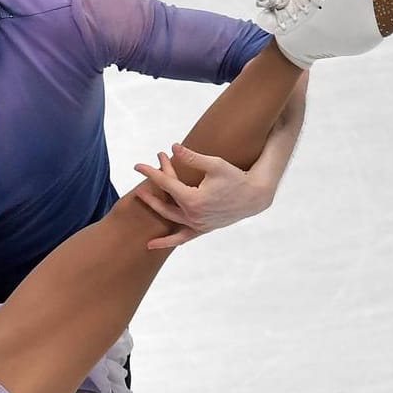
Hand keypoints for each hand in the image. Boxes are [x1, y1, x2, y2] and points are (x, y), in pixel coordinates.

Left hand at [132, 142, 274, 248]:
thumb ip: (192, 157)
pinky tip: (151, 245)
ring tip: (141, 196)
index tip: (137, 165)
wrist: (255, 196)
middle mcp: (193, 215)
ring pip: (169, 217)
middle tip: (142, 171)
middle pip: (165, 199)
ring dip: (155, 206)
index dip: (151, 172)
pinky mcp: (203, 229)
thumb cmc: (235, 177)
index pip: (166, 183)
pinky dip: (167, 242)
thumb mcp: (215, 164)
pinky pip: (182, 238)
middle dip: (153, 184)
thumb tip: (173, 147)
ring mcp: (197, 224)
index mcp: (193, 199)